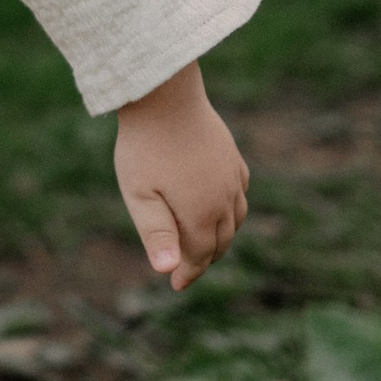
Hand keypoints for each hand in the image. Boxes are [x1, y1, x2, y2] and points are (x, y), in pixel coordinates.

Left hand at [113, 59, 249, 289]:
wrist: (165, 96)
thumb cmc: (145, 146)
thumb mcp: (140, 194)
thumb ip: (156, 233)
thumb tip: (167, 271)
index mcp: (203, 211)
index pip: (201, 254)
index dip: (189, 272)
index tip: (175, 284)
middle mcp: (225, 197)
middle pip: (221, 240)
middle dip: (205, 258)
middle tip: (186, 268)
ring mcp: (232, 175)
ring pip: (236, 217)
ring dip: (221, 235)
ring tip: (203, 242)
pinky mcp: (232, 156)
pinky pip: (240, 192)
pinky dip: (232, 208)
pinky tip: (220, 206)